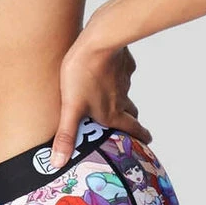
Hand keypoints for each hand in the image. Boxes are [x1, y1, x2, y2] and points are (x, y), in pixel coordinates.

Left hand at [49, 36, 150, 167]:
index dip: (141, 137)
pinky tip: (107, 69)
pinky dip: (118, 74)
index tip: (147, 141)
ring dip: (121, 97)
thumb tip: (58, 163)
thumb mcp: (70, 107)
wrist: (98, 41)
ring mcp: (124, 80)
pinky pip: (123, 71)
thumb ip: (66, 135)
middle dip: (130, 119)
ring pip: (125, 92)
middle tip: (128, 123)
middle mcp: (121, 99)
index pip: (133, 130)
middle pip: (131, 112)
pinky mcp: (123, 62)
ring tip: (111, 97)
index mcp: (112, 113)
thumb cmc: (82, 74)